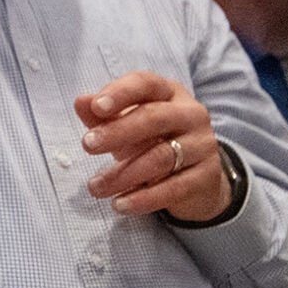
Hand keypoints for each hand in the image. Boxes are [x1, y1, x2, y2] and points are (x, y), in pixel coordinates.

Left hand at [75, 71, 230, 222]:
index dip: (121, 93)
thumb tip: (80, 101)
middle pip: (154, 118)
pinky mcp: (207, 176)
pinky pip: (173, 188)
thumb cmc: (153, 142)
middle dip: (117, 132)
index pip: (146, 83)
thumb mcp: (126, 126)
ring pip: (161, 157)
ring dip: (123, 174)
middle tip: (87, 145)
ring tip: (95, 187)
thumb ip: (103, 115)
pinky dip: (143, 198)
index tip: (96, 107)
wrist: (195, 179)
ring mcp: (203, 145)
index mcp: (169, 92)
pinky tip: (120, 204)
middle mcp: (191, 114)